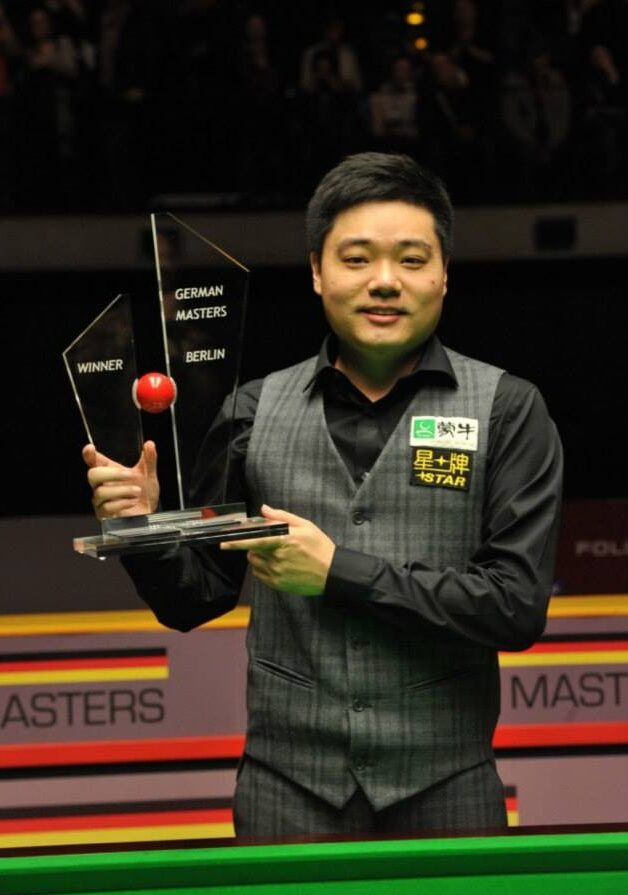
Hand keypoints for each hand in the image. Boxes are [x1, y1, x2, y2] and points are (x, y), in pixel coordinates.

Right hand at [82, 441, 159, 519]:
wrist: (148, 513)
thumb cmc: (144, 494)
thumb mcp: (149, 475)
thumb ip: (149, 460)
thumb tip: (150, 444)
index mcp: (109, 472)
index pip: (94, 461)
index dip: (89, 455)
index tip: (90, 448)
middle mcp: (101, 485)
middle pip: (93, 475)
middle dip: (112, 474)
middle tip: (130, 475)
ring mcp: (101, 500)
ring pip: (101, 492)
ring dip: (123, 490)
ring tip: (137, 491)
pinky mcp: (105, 514)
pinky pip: (107, 507)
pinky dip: (123, 503)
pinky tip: (133, 501)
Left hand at [220, 505, 335, 595]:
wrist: (332, 572)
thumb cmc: (320, 546)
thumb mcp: (305, 526)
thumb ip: (282, 516)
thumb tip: (264, 509)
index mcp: (283, 541)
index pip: (254, 541)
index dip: (236, 542)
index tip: (223, 543)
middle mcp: (278, 559)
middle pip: (252, 552)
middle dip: (254, 545)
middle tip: (269, 542)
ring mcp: (277, 573)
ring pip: (255, 564)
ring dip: (259, 557)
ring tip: (275, 554)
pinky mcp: (278, 584)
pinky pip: (260, 575)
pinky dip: (263, 568)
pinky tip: (277, 564)